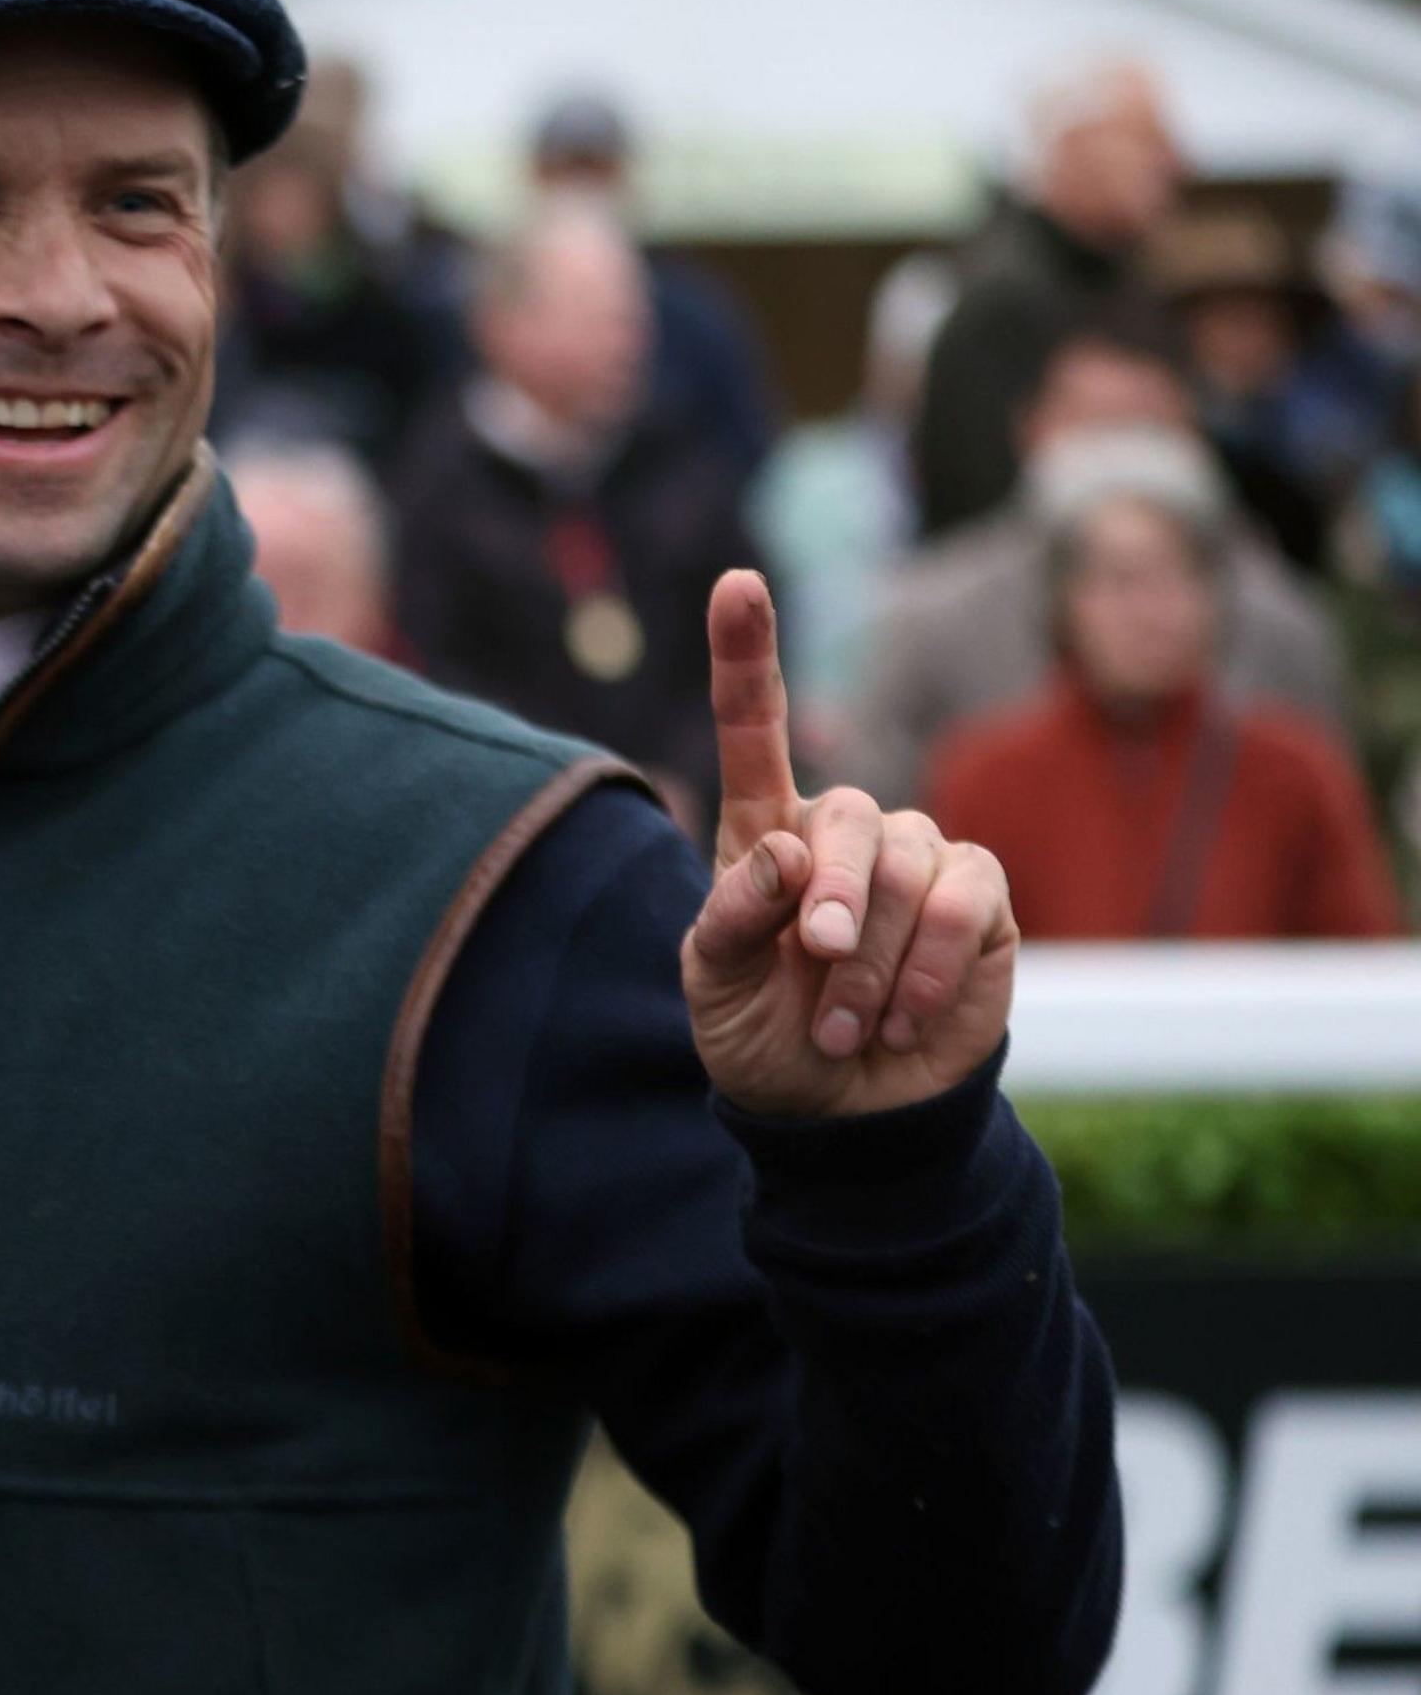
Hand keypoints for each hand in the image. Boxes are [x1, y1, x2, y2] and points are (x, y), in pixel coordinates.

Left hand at [683, 572, 1017, 1117]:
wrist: (841, 1112)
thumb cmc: (763, 1035)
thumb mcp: (712, 985)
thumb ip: (732, 916)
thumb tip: (787, 851)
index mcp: (764, 833)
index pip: (753, 728)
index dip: (747, 654)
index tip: (739, 582)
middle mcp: (845, 831)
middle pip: (848, 815)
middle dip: (831, 898)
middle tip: (815, 967)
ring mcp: (919, 858)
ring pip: (910, 865)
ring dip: (874, 957)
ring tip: (846, 1025)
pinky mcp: (982, 898)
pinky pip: (965, 901)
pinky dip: (928, 966)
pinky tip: (902, 1020)